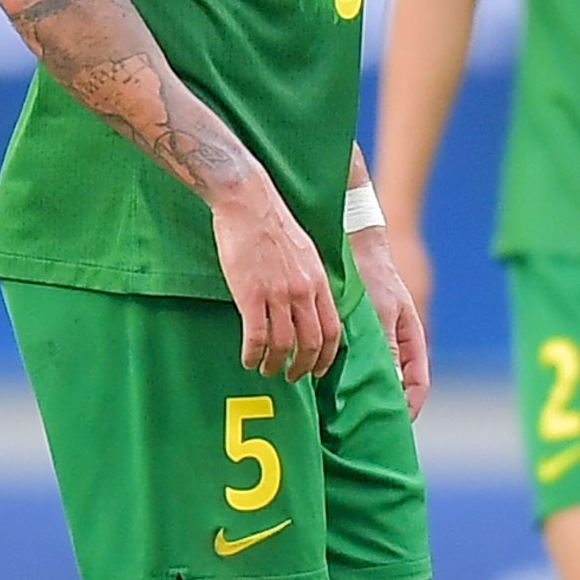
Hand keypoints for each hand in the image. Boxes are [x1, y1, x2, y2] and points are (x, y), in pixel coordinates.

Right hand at [210, 173, 339, 380]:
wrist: (248, 201)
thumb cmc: (273, 224)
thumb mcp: (306, 252)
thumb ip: (310, 280)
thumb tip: (310, 303)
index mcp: (318, 282)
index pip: (333, 330)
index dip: (327, 357)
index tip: (317, 369)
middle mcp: (303, 291)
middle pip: (312, 343)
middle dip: (303, 367)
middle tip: (292, 377)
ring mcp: (277, 294)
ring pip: (284, 344)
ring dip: (276, 364)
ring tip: (267, 370)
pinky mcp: (250, 294)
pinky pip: (256, 336)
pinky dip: (252, 354)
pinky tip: (247, 359)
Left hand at [352, 227, 430, 420]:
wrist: (354, 248)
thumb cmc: (374, 278)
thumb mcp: (383, 314)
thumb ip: (388, 347)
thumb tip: (394, 385)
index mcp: (412, 341)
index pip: (418, 384)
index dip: (410, 408)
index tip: (395, 426)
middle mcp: (396, 346)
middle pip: (395, 386)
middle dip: (383, 408)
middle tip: (365, 431)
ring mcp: (376, 342)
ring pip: (372, 378)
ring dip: (361, 396)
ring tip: (343, 418)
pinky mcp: (355, 338)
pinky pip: (352, 364)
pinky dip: (343, 379)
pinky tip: (325, 391)